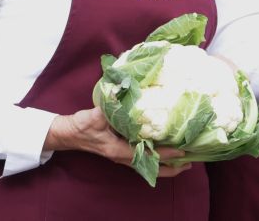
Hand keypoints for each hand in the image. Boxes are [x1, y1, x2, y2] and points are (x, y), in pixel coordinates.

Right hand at [45, 107, 191, 177]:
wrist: (69, 133)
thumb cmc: (82, 126)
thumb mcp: (94, 115)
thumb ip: (107, 105)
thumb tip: (119, 91)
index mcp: (118, 150)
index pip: (147, 156)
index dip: (165, 154)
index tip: (181, 151)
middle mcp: (123, 156)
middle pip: (151, 168)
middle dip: (171, 168)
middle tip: (190, 163)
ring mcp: (123, 155)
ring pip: (148, 165)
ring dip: (166, 164)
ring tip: (184, 161)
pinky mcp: (122, 151)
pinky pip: (143, 158)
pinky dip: (156, 157)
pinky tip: (165, 150)